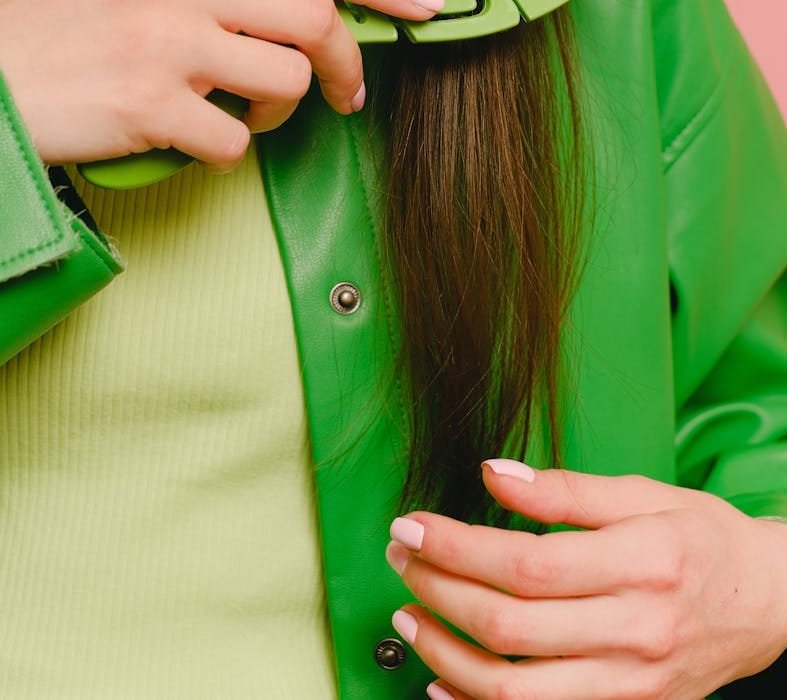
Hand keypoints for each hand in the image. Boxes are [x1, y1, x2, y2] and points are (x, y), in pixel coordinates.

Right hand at [0, 0, 443, 168]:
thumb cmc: (65, 27)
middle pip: (314, 12)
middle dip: (352, 59)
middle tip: (350, 93)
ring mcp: (164, 41)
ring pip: (288, 78)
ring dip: (285, 109)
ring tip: (246, 112)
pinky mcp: (149, 106)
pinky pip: (237, 142)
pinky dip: (230, 150)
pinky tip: (194, 137)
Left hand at [384, 460, 786, 698]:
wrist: (766, 602)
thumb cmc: (701, 538)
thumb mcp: (643, 493)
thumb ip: (565, 489)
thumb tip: (493, 473)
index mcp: (642, 562)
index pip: (527, 564)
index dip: (457, 546)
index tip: (413, 525)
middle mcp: (637, 631)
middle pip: (511, 626)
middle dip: (438, 591)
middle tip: (401, 559)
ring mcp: (631, 684)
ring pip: (515, 690)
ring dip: (446, 654)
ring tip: (408, 618)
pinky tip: (443, 680)